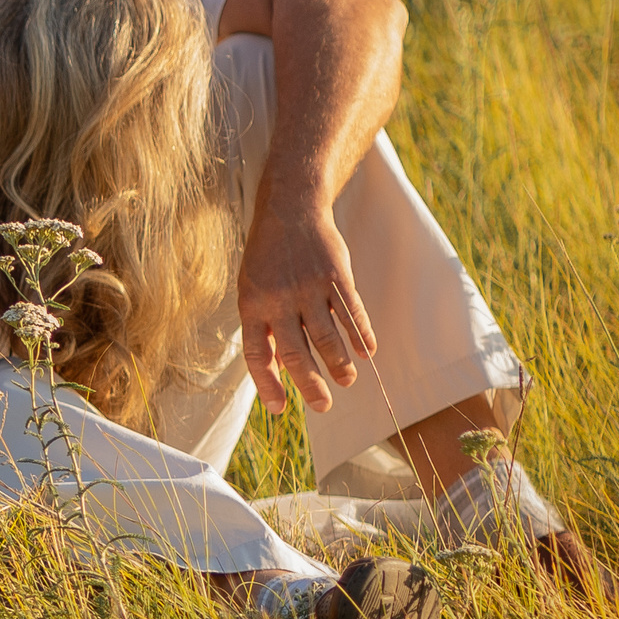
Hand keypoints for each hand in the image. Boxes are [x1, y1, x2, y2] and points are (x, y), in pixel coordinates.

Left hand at [237, 196, 376, 414]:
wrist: (290, 209)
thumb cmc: (267, 256)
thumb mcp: (252, 288)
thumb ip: (264, 326)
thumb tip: (281, 369)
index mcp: (252, 305)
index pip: (257, 355)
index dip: (268, 384)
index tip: (279, 409)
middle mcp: (279, 300)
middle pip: (295, 353)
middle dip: (311, 385)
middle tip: (323, 407)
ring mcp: (310, 288)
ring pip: (328, 337)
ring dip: (339, 364)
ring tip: (347, 382)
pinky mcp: (337, 277)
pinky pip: (352, 313)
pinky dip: (361, 336)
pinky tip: (367, 353)